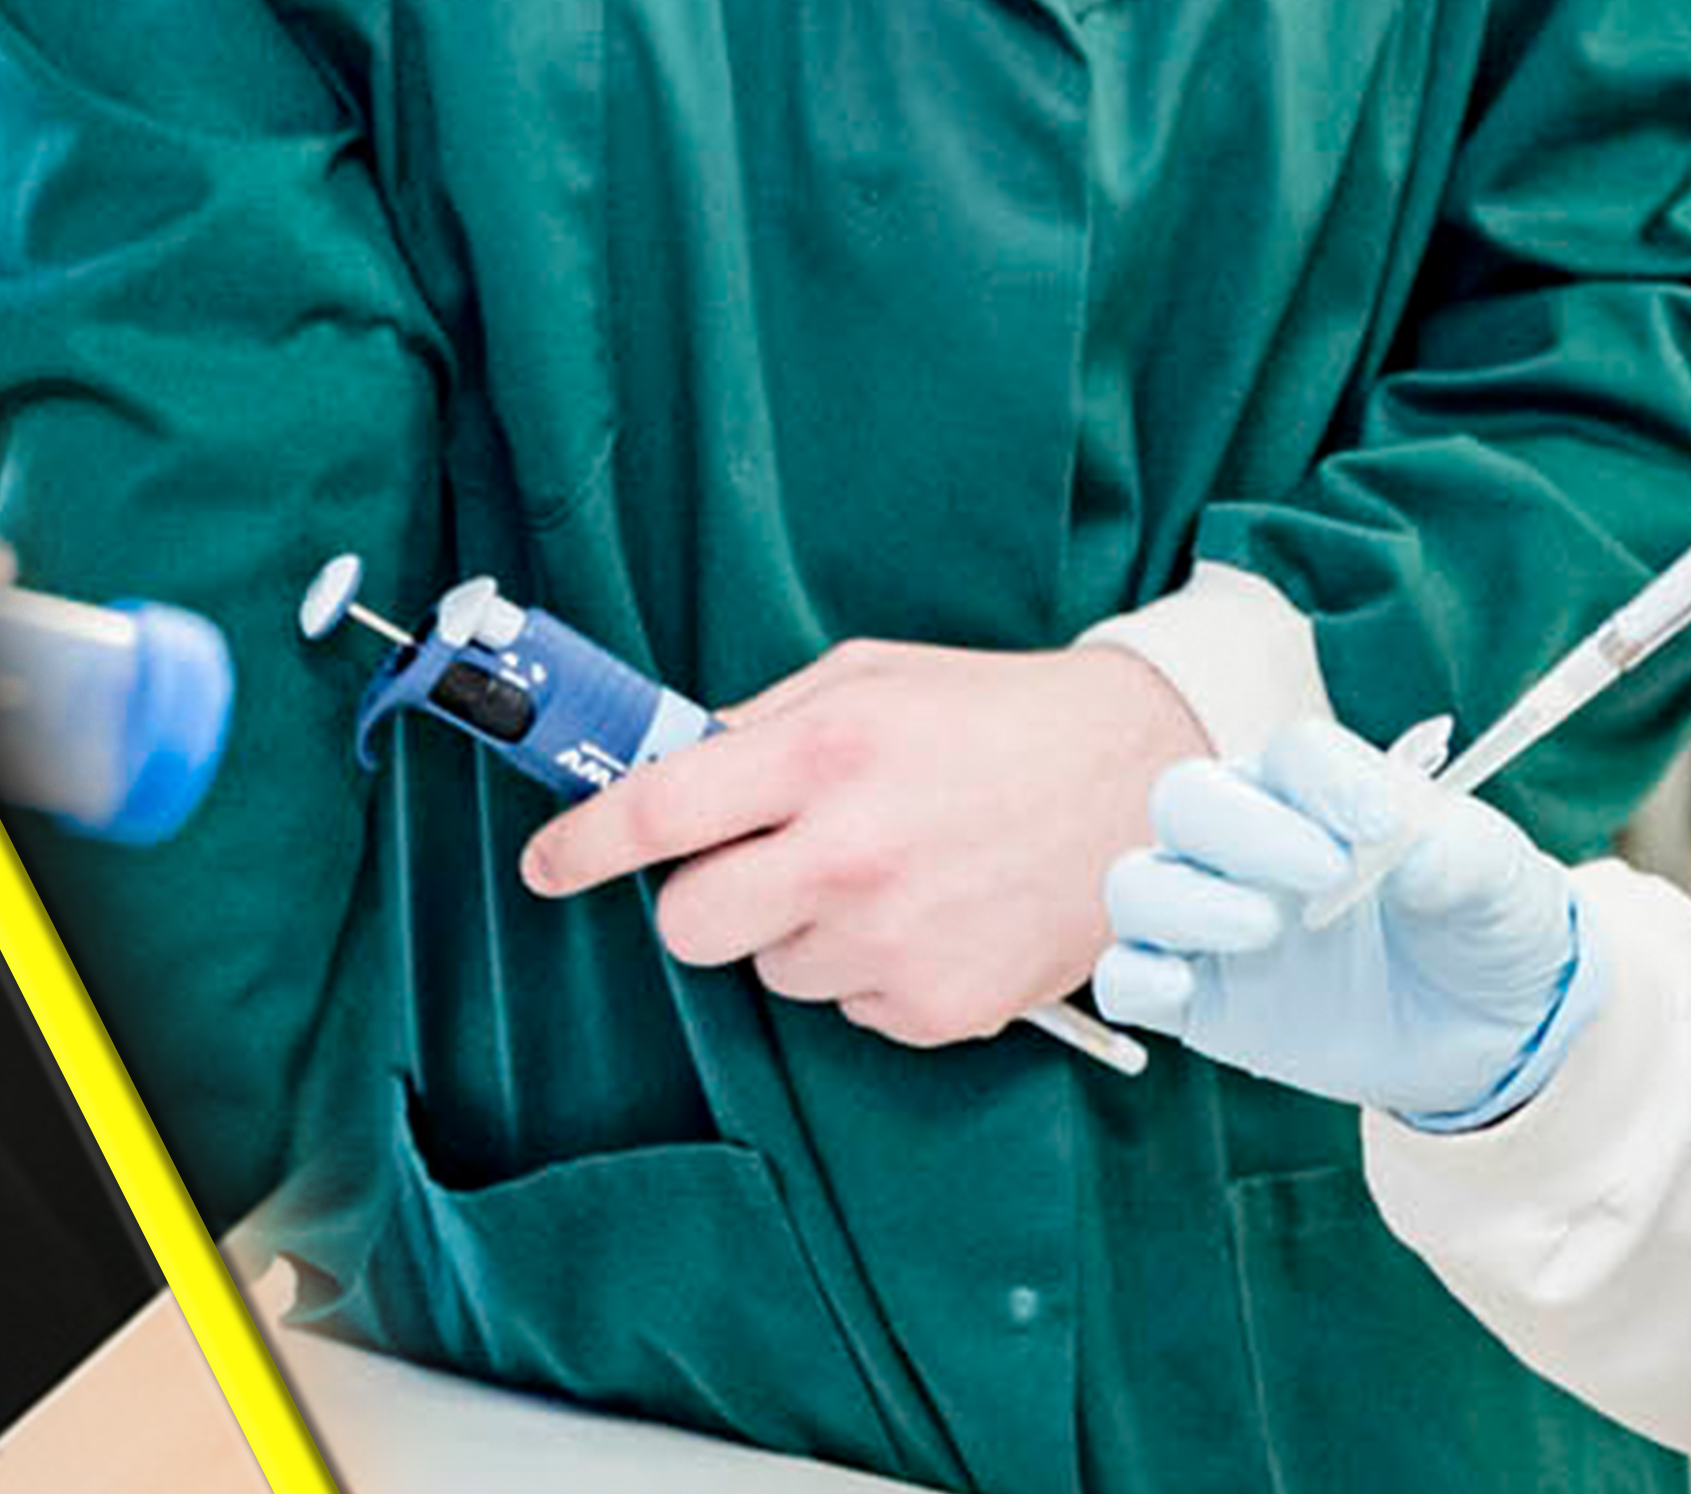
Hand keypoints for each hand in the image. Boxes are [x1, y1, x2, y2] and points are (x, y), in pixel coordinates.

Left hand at [519, 639, 1194, 1047]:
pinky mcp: (938, 1008)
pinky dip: (873, 971)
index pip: (657, 813)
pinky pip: (850, 1007)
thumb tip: (663, 770)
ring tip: (888, 876)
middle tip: (753, 868)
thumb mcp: (866, 681)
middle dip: (701, 901)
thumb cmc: (994, 720)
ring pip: (771, 970)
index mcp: (821, 756)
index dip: (582, 846)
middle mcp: (848, 855)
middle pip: (689, 925)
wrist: (1145, 786)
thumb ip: (759, 729)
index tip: (545, 865)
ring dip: (801, 933)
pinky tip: (934, 917)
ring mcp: (894, 941)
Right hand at [1091, 722, 1591, 1127]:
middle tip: (1324, 875)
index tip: (1380, 827)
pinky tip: (1187, 988)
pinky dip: (1137, 977)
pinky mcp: (1197, 1000)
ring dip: (1185, 900)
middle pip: (1187, 799)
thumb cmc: (1484, 924)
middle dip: (1241, 830)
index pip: (1291, 755)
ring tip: (1263, 928)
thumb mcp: (1496, 879)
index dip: (1325, 781)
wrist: (1490, 1030)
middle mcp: (1248, 844)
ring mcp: (1214, 921)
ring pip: (1139, 883)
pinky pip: (1124, 978)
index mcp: (1317, 793)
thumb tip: (1398, 839)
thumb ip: (1456, 849)